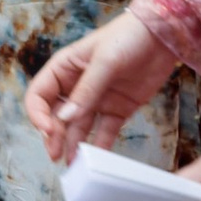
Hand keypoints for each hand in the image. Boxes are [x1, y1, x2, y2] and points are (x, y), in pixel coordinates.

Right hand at [26, 7, 185, 163]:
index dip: (38, 114)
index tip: (48, 130)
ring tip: (73, 164)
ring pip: (78, 126)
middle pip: (56, 115)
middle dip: (54, 135)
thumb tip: (64, 119)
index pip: (39, 95)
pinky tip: (95, 159)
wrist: (162, 36)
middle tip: (56, 155)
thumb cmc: (127, 37)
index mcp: (63, 69)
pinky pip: (104, 131)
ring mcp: (97, 99)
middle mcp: (76, 86)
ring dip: (73, 144)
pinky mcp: (117, 109)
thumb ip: (86, 91)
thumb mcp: (105, 61)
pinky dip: (99, 145)